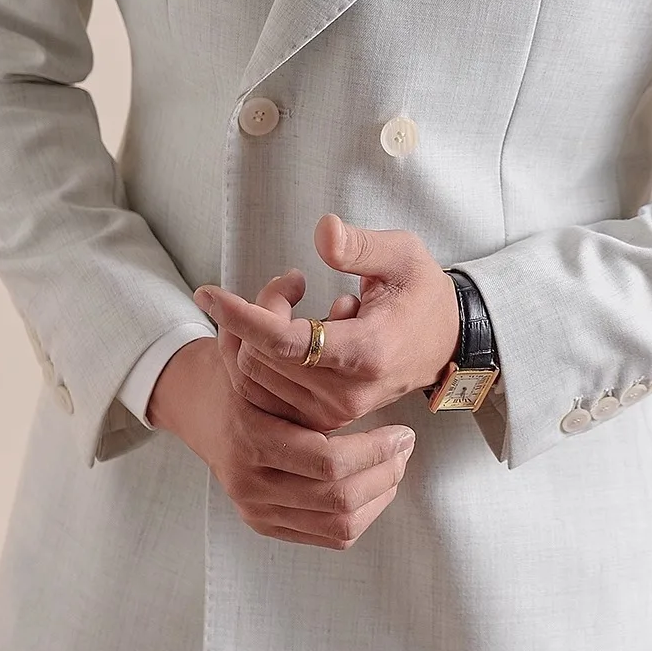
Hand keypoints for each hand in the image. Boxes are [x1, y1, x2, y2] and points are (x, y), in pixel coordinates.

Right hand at [147, 272, 415, 549]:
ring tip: (399, 460)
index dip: (374, 450)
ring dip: (378, 494)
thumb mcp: (251, 320)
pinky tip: (378, 482)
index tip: (405, 428)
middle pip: (336, 496)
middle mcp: (249, 476)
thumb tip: (302, 270)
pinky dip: (363, 514)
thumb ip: (274, 301)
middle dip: (382, 471)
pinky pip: (329, 536)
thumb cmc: (237, 360)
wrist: (198, 405)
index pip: (326, 459)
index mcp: (251, 430)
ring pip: (338, 522)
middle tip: (408, 444)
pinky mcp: (266, 523)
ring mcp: (255, 505)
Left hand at [192, 214, 460, 433]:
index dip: (241, 316)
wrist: (445, 344)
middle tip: (293, 284)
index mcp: (367, 351)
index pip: (286, 341)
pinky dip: (264, 355)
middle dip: (258, 311)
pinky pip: (266, 391)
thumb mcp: (404, 255)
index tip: (206, 291)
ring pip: (257, 374)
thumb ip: (362, 245)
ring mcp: (334, 411)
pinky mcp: (324, 418)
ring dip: (260, 332)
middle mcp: (346, 391)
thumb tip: (324, 232)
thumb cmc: (421, 293)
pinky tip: (298, 332)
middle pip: (262, 355)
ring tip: (302, 306)